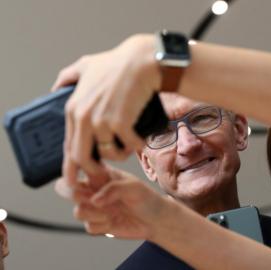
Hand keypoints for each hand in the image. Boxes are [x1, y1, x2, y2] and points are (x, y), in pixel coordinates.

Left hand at [52, 34, 160, 185]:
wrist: (141, 61)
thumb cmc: (117, 62)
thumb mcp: (85, 65)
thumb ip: (67, 77)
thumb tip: (56, 88)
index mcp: (73, 108)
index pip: (68, 145)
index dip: (71, 166)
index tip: (74, 178)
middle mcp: (83, 117)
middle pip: (81, 156)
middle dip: (92, 170)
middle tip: (102, 175)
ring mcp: (101, 121)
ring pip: (107, 154)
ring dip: (119, 156)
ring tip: (128, 149)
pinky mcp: (120, 122)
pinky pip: (128, 146)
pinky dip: (136, 146)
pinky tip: (140, 141)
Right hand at [57, 165, 164, 239]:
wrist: (156, 221)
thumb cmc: (147, 198)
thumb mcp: (134, 187)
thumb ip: (113, 189)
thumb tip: (94, 200)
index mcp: (101, 174)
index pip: (79, 168)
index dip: (74, 172)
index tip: (86, 179)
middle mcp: (94, 190)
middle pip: (66, 188)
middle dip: (76, 195)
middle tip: (92, 199)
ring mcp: (94, 207)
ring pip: (78, 211)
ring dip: (94, 214)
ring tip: (111, 212)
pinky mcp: (98, 224)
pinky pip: (89, 226)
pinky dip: (102, 225)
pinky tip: (114, 221)